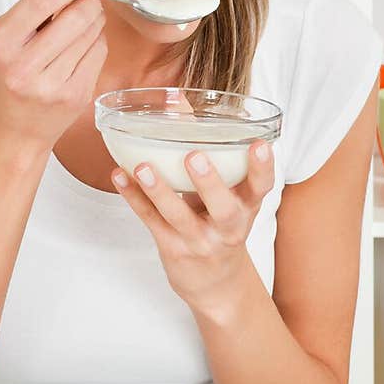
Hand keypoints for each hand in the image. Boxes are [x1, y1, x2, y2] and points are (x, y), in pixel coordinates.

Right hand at [0, 0, 106, 152]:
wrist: (12, 130)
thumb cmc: (9, 74)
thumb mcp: (11, 31)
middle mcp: (22, 66)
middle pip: (77, 14)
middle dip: (87, 2)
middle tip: (83, 4)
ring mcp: (50, 86)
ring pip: (93, 32)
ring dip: (93, 23)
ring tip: (78, 30)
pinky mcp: (75, 97)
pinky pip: (100, 53)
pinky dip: (96, 44)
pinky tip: (80, 52)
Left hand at [110, 143, 275, 316]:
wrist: (215, 283)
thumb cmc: (218, 224)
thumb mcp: (224, 193)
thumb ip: (204, 148)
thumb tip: (176, 100)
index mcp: (246, 207)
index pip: (261, 188)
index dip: (262, 168)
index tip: (259, 146)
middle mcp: (228, 227)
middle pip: (223, 208)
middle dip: (209, 182)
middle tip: (194, 156)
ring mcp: (200, 241)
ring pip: (179, 217)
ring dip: (160, 191)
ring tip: (143, 167)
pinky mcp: (173, 249)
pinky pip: (152, 222)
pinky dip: (135, 199)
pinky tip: (120, 177)